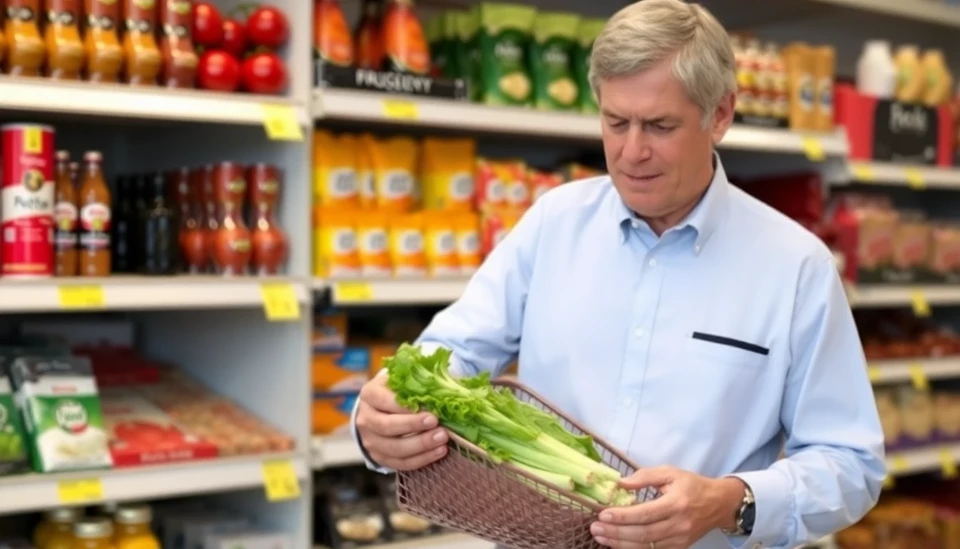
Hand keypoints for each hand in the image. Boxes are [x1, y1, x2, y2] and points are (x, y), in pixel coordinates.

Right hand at [355, 373, 448, 470]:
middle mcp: (365, 418)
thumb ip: (417, 381)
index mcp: (369, 394)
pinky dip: (421, 459)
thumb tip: (442, 388)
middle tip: (437, 424)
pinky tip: (438, 452)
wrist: (380, 411)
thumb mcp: (402, 381)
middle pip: (387, 426)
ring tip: (442, 440)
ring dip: (421, 445)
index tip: (426, 408)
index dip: (405, 407)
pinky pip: (400, 463)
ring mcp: (370, 440)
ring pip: (394, 448)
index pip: (384, 401)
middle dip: (413, 426)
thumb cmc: (397, 392)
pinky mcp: (379, 457)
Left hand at [590, 466, 744, 548]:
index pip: (645, 513)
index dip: (622, 516)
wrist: (719, 504)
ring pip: (646, 546)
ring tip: (601, 536)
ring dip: (620, 543)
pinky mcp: (679, 548)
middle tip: (595, 527)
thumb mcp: (670, 472)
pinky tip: (616, 544)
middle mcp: (678, 525)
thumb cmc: (692, 485)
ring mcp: (679, 540)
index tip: (603, 513)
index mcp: (676, 503)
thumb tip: (620, 483)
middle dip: (616, 532)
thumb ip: (645, 476)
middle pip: (643, 534)